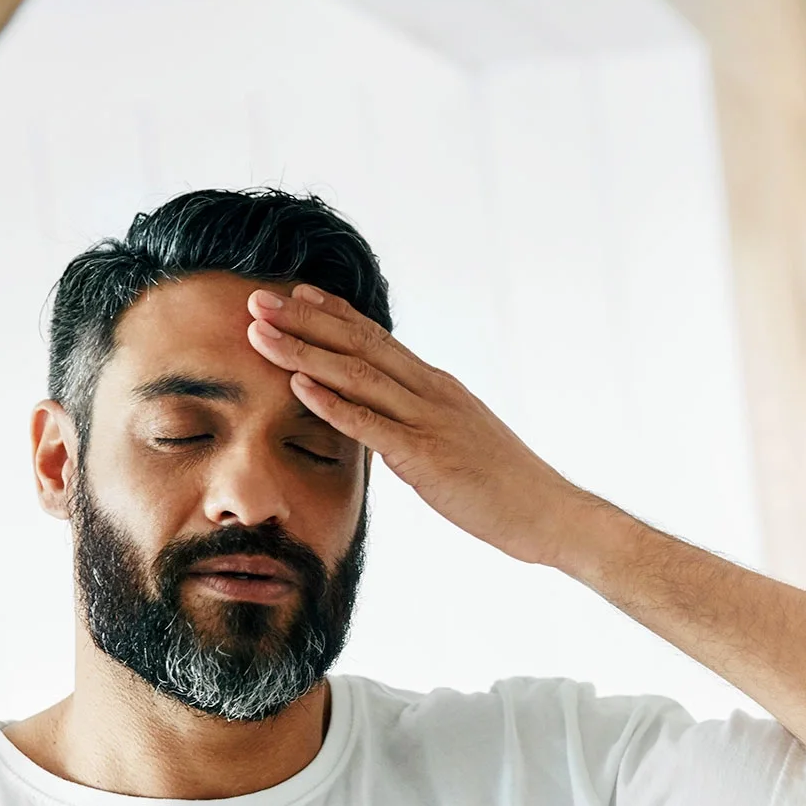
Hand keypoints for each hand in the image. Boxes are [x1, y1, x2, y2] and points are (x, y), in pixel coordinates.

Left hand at [244, 285, 597, 566]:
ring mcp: (429, 421)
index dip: (333, 313)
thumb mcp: (458, 440)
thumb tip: (387, 421)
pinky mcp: (426, 457)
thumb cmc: (505, 485)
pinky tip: (298, 385)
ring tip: (259, 333)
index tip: (296, 293)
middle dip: (303, 320)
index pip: (377, 338)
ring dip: (303, 351)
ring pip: (356, 375)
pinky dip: (332, 403)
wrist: (549, 512)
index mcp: (437, 386)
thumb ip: (421, 423)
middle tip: (257, 299)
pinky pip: (372, 424)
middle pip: (359, 343)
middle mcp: (431, 392)